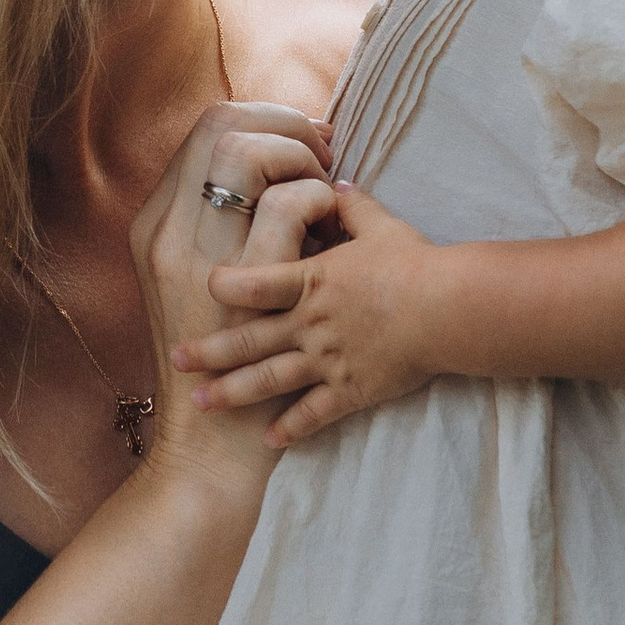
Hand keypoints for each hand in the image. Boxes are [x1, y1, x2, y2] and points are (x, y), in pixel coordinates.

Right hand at [129, 104, 335, 492]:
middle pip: (224, 128)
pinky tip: (335, 215)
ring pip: (255, 160)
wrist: (211, 449)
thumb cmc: (206, 369)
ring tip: (327, 176)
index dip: (257, 122)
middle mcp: (174, 236)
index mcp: (157, 232)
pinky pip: (289, 209)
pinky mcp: (255, 286)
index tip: (293, 142)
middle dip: (282, 126)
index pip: (203, 133)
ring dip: (301, 157)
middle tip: (319, 148)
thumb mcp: (183, 291)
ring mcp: (210, 257)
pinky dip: (317, 199)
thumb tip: (257, 183)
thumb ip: (205, 235)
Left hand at [179, 183, 442, 445]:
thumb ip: (352, 206)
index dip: (225, 286)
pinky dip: (290, 427)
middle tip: (176, 358)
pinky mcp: (351, 390)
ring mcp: (327, 360)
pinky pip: (314, 414)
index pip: (254, 283)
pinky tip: (267, 439)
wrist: (448, 309)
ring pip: (269, 379)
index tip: (202, 290)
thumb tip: (336, 184)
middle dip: (209, 350)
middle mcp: (310, 323)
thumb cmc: (415, 263)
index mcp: (312, 280)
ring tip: (202, 402)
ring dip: (232, 392)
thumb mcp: (380, 225)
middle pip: (249, 338)